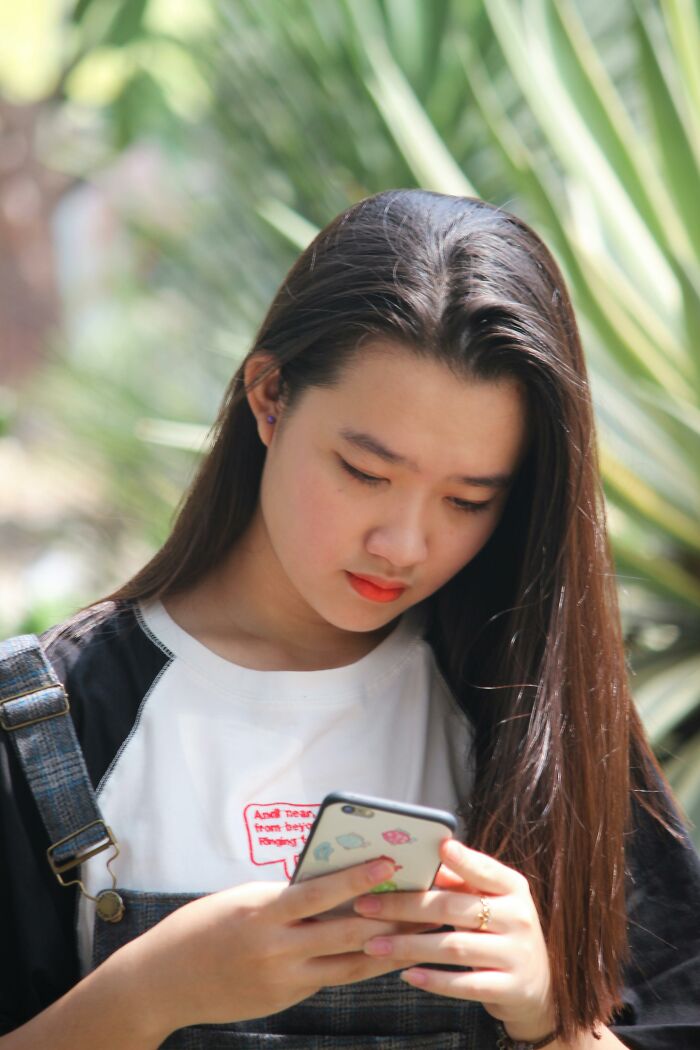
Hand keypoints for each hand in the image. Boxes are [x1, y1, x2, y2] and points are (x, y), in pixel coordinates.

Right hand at [118, 857, 427, 1037]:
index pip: (319, 892)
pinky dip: (360, 964)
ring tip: (422, 931)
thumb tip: (333, 882)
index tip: (390, 862)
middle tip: (425, 898)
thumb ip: (286, 895)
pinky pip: (331, 978)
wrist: (163, 982)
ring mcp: (283, 979)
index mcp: (262, 912)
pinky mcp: (285, 998)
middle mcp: (276, 949)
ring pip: (349, 963)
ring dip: (388, 946)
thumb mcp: (243, 899)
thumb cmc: (202, 926)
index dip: (357, 878)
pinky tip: (386, 954)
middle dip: (388, 916)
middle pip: (345, 933)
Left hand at [354, 839, 555, 1041]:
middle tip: (366, 906)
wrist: (539, 984)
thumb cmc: (502, 929)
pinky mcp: (509, 988)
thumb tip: (423, 859)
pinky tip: (406, 974)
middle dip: (405, 906)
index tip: (435, 848)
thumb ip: (462, 881)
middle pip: (453, 908)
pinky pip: (465, 984)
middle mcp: (518, 917)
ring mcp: (516, 955)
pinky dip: (433, 980)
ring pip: (453, 948)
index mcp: (512, 887)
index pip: (484, 869)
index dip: (462, 859)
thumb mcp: (493, 899)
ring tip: (373, 944)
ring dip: (408, 945)